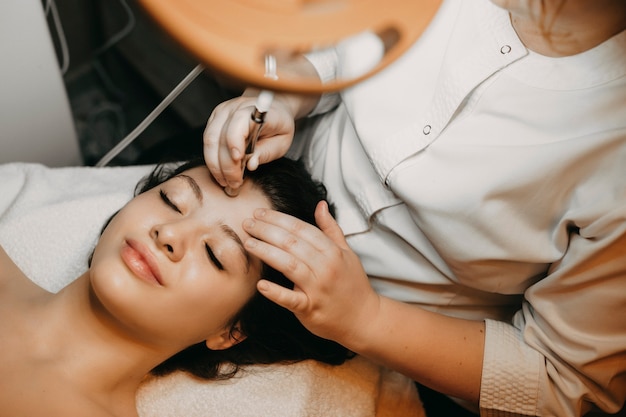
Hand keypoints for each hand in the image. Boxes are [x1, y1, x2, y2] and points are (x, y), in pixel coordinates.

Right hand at [203, 93, 296, 190]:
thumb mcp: (281, 141)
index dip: (235, 140)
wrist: (273, 109)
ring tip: (225, 181)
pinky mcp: (214, 120)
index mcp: (256, 110)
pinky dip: (212, 159)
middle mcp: (235, 108)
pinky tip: (221, 172)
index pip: (239, 121)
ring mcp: (222, 112)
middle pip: (220, 136)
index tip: (238, 160)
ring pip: (209, 140)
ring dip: (215, 165)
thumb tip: (250, 165)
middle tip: (234, 183)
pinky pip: (207, 141)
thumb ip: (266, 152)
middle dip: (225, 164)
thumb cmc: (278, 126)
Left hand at [242, 201, 380, 345]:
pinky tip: (261, 284)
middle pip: (292, 243)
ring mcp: (318, 288)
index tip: (260, 213)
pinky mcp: (311, 309)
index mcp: (333, 251)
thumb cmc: (353, 284)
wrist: (364, 319)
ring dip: (266, 252)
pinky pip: (291, 300)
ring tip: (248, 243)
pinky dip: (276, 293)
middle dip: (267, 230)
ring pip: (289, 265)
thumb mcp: (347, 253)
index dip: (279, 219)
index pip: (301, 229)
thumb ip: (331, 229)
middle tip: (247, 223)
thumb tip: (320, 205)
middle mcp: (326, 267)